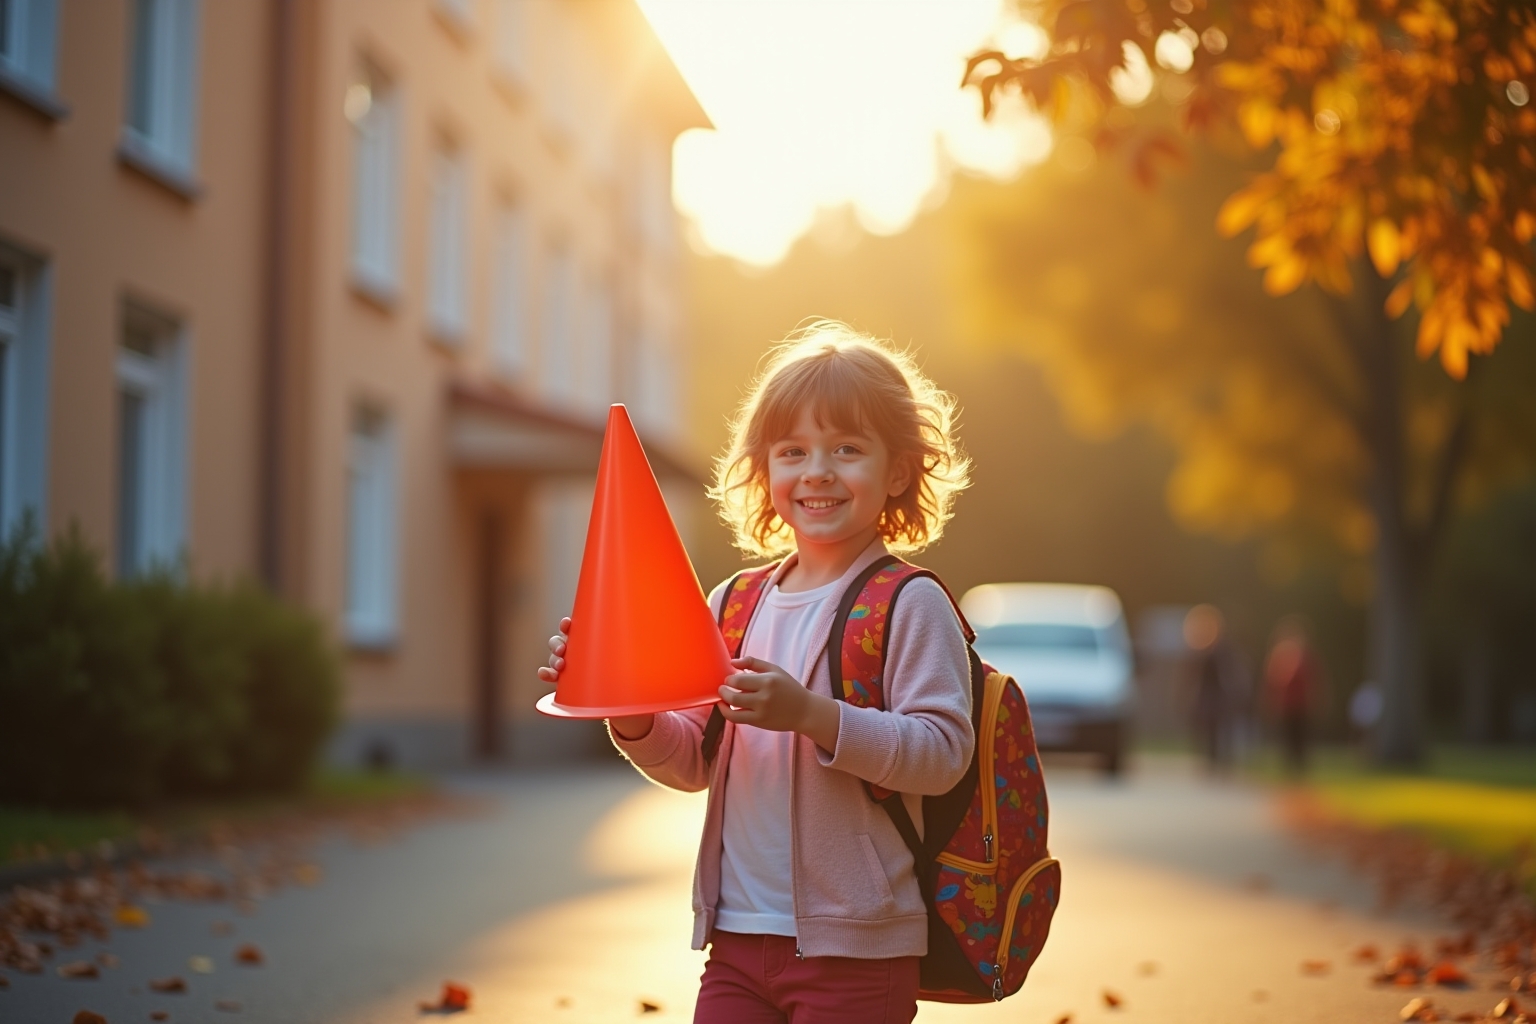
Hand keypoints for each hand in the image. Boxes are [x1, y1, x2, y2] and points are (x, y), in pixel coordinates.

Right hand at [537, 617, 652, 740]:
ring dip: (554, 658)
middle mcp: (586, 651)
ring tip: (560, 665)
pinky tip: (546, 675)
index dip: (571, 624)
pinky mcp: (572, 684)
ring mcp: (577, 667)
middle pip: (565, 640)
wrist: (633, 702)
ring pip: (558, 657)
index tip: (569, 624)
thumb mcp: (648, 660)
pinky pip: (555, 678)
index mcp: (601, 640)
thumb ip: (655, 647)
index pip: (582, 627)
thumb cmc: (640, 675)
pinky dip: (547, 674)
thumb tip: (681, 632)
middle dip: (560, 642)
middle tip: (565, 649)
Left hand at [718, 657, 839, 751]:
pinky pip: (737, 719)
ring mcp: (761, 712)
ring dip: (723, 702)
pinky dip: (727, 713)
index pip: (738, 680)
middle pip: (733, 695)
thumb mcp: (774, 669)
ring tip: (722, 698)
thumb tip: (732, 662)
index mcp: (767, 681)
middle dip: (723, 691)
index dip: (729, 679)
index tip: (729, 678)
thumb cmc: (789, 688)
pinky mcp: (759, 722)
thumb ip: (753, 662)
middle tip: (722, 688)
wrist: (804, 711)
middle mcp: (764, 697)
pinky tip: (726, 708)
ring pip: (733, 709)